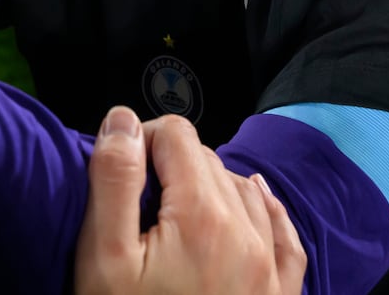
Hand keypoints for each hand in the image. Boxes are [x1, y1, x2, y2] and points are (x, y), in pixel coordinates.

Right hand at [77, 109, 305, 294]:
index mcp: (203, 217)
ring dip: (207, 183)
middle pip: (206, 159)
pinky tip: (254, 197)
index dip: (138, 140)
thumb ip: (114, 181)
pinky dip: (266, 208)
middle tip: (132, 200)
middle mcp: (247, 235)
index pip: (175, 135)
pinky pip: (285, 234)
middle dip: (167, 164)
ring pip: (242, 188)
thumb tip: (121, 120)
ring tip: (170, 208)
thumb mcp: (103, 259)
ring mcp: (270, 268)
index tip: (115, 169)